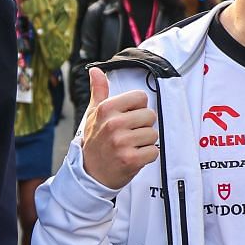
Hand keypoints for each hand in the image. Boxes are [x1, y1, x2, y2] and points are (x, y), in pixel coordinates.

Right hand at [80, 67, 158, 190]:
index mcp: (106, 109)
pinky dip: (147, 156)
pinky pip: (154, 151)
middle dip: (143, 126)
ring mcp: (122, 142)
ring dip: (145, 142)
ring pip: (153, 134)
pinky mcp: (131, 159)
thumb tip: (96, 70)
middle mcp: (113, 124)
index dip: (137, 108)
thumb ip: (98, 91)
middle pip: (150, 115)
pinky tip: (134, 157)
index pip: (140, 97)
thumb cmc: (95, 143)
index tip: (127, 118)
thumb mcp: (93, 115)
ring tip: (130, 146)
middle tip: (129, 135)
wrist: (91, 174)